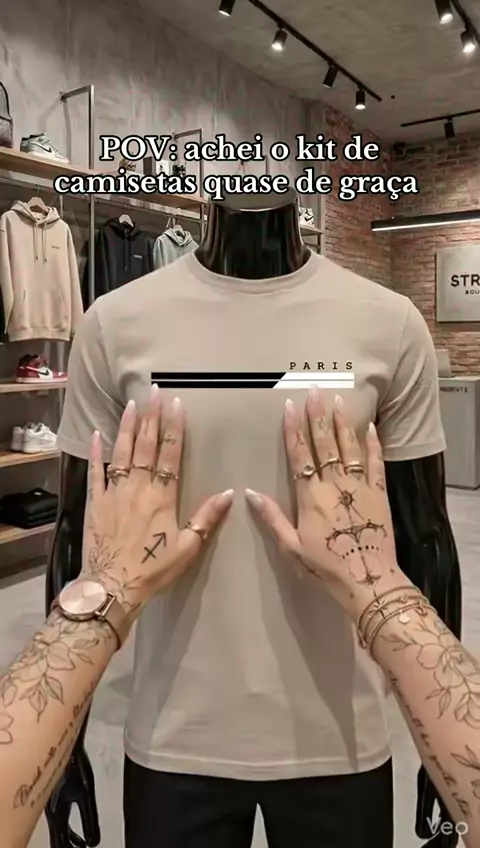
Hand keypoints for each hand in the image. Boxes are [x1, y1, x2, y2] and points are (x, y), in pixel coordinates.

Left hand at [81, 385, 233, 627]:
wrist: (112, 586)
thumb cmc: (153, 570)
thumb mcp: (187, 548)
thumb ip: (207, 518)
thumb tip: (230, 492)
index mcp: (162, 497)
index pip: (171, 455)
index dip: (174, 428)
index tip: (176, 405)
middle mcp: (138, 488)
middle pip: (147, 446)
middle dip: (152, 417)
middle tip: (154, 392)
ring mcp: (114, 493)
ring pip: (122, 453)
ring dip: (127, 427)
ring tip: (131, 404)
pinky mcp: (95, 503)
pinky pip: (95, 473)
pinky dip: (96, 453)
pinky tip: (97, 434)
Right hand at [246, 388, 409, 616]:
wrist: (367, 577)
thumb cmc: (326, 565)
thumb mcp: (292, 546)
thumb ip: (272, 517)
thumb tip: (249, 492)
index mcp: (310, 496)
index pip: (300, 455)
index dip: (294, 429)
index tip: (290, 407)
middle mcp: (334, 484)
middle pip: (324, 444)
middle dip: (317, 416)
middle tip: (314, 391)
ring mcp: (359, 486)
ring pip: (349, 447)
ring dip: (342, 423)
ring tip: (338, 401)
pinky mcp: (379, 492)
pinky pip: (376, 463)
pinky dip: (373, 443)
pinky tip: (369, 426)